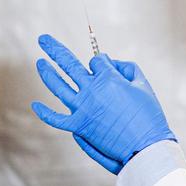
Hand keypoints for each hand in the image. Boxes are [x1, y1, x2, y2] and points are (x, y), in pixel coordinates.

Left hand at [31, 34, 175, 173]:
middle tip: (44, 39)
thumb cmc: (149, 115)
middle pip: (68, 64)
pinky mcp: (79, 126)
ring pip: (58, 86)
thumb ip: (127, 68)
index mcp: (109, 79)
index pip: (96, 60)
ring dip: (47, 72)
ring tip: (40, 62)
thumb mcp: (143, 85)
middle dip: (55, 49)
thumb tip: (110, 62)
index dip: (102, 61)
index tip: (107, 66)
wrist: (145, 146)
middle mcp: (91, 90)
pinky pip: (56, 118)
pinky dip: (45, 112)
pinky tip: (36, 105)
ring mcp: (82, 109)